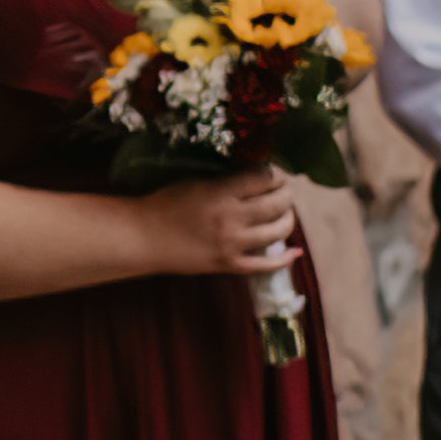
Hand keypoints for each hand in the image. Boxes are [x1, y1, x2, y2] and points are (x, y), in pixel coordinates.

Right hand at [144, 164, 297, 278]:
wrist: (144, 237)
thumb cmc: (165, 204)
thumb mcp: (196, 181)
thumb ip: (227, 180)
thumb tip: (258, 175)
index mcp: (221, 192)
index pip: (265, 177)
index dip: (276, 174)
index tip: (275, 174)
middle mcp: (232, 218)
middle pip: (278, 203)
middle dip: (286, 194)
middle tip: (283, 191)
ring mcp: (233, 244)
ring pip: (279, 231)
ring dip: (288, 219)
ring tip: (285, 213)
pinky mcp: (230, 265)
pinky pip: (266, 265)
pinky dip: (285, 260)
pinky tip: (296, 252)